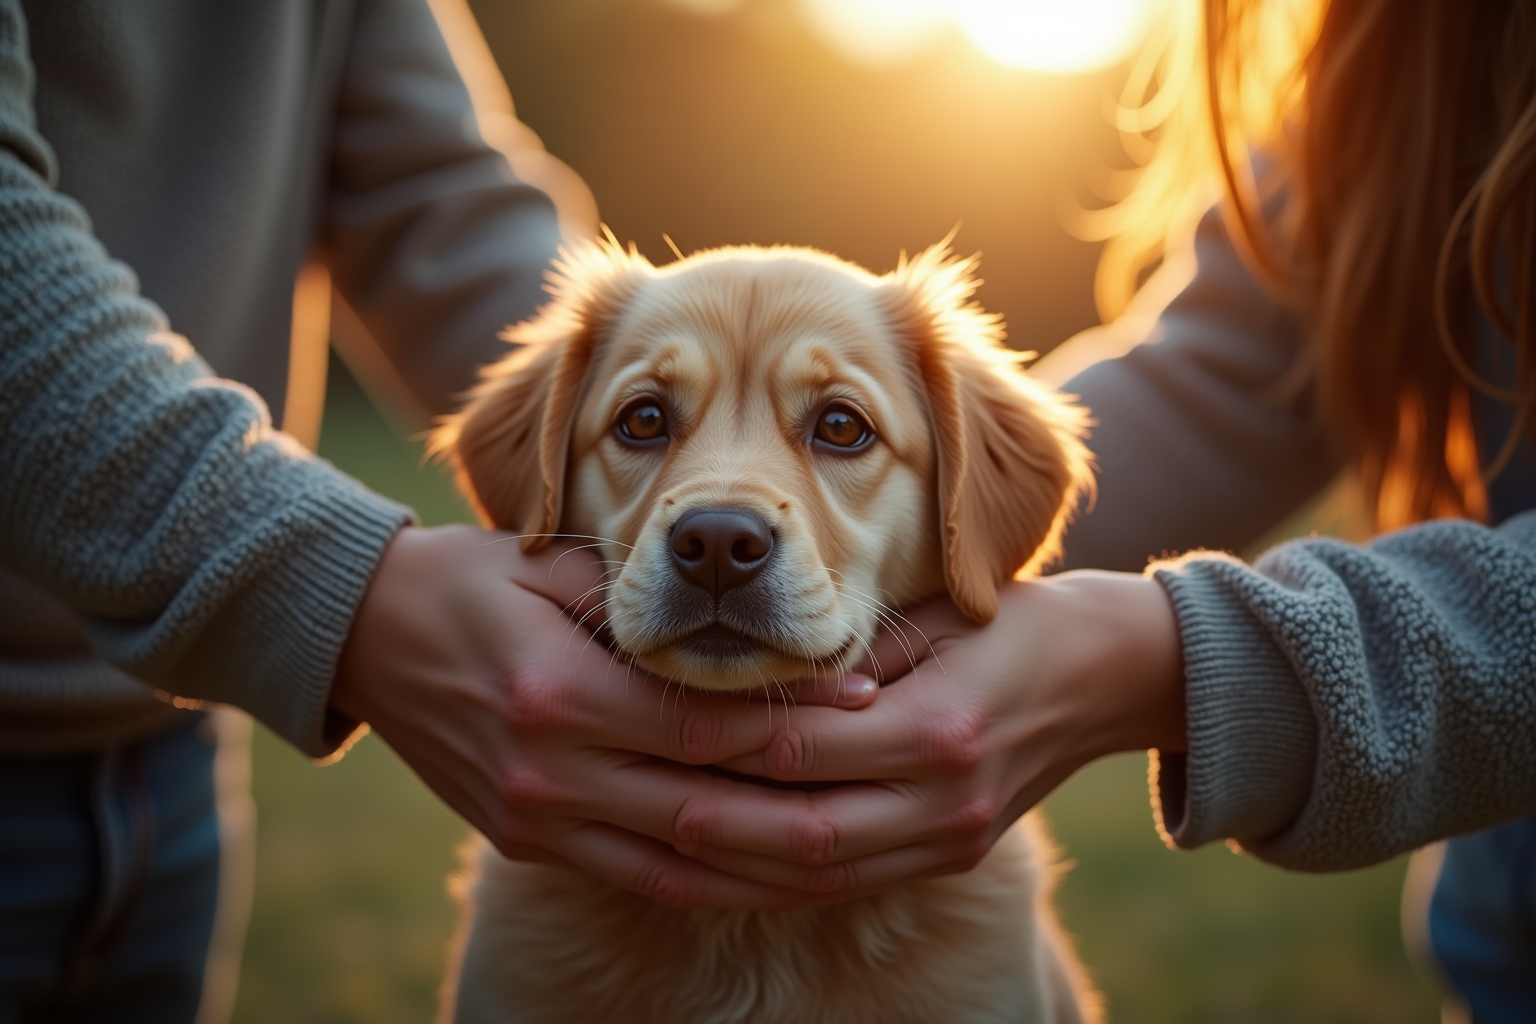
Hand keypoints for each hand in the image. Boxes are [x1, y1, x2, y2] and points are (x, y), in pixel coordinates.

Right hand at [329, 524, 879, 909]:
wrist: (361, 634)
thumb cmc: (468, 580)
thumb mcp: (548, 566)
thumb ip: (640, 601)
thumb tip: (747, 628)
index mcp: (557, 694)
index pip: (702, 725)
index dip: (791, 721)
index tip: (866, 702)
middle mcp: (548, 771)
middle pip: (704, 807)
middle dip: (803, 804)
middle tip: (885, 789)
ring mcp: (535, 819)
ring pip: (679, 864)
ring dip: (769, 863)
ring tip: (852, 847)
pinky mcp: (525, 842)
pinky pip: (639, 877)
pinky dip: (711, 880)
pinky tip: (769, 873)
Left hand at [667, 571, 1185, 895]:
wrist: (1107, 677)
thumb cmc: (1007, 622)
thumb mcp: (933, 616)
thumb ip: (848, 652)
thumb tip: (748, 673)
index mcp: (942, 727)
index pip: (805, 747)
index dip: (722, 740)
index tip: (651, 722)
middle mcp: (945, 798)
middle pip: (802, 831)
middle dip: (708, 820)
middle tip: (630, 799)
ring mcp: (950, 840)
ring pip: (818, 875)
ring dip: (731, 866)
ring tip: (655, 841)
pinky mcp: (948, 857)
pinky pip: (845, 886)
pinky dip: (776, 880)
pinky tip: (721, 866)